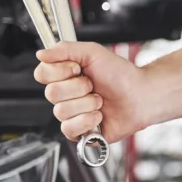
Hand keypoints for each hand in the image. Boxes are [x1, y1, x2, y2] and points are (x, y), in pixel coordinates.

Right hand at [34, 42, 149, 143]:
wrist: (140, 96)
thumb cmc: (120, 74)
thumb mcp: (92, 52)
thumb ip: (64, 49)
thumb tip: (40, 54)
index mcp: (64, 75)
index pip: (42, 74)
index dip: (59, 71)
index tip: (78, 68)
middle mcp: (65, 95)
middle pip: (51, 93)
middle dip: (78, 87)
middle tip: (93, 85)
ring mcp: (71, 114)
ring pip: (61, 111)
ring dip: (86, 104)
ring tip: (100, 101)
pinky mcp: (79, 132)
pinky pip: (69, 129)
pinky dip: (87, 121)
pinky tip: (98, 116)